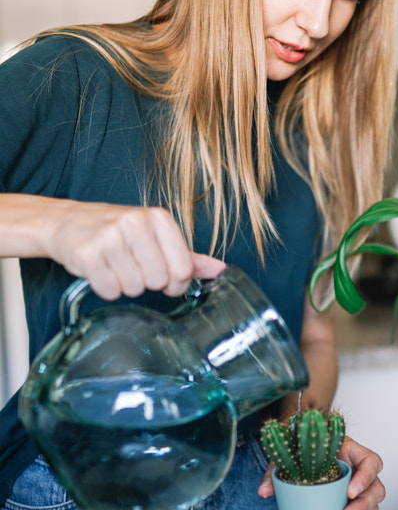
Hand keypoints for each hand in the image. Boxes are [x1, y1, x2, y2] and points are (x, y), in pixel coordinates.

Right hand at [48, 200, 224, 299]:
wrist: (66, 222)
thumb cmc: (114, 230)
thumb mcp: (154, 236)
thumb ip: (187, 255)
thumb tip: (219, 269)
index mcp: (158, 218)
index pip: (183, 268)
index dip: (175, 283)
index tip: (164, 278)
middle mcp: (135, 222)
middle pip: (158, 281)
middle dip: (146, 282)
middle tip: (131, 265)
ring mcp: (110, 237)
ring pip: (134, 288)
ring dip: (124, 284)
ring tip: (114, 265)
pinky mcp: (87, 254)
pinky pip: (109, 290)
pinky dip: (105, 287)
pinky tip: (100, 270)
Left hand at [258, 435, 384, 509]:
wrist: (303, 447)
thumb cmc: (303, 447)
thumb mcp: (290, 455)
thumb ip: (276, 471)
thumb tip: (263, 492)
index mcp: (352, 451)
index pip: (371, 461)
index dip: (365, 477)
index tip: (349, 491)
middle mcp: (361, 469)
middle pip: (376, 488)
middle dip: (362, 506)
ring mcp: (360, 486)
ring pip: (373, 505)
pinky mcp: (354, 500)